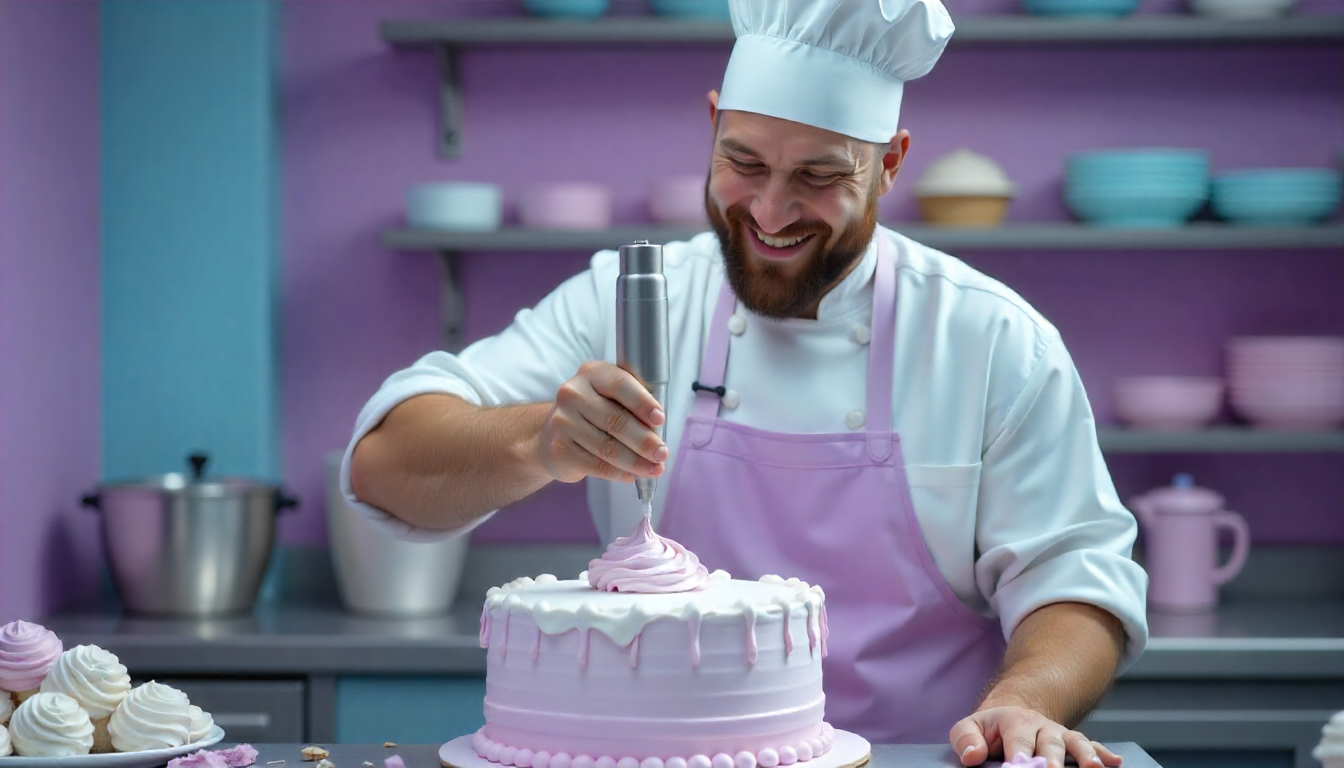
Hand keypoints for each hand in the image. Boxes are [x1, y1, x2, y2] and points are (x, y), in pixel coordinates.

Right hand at [535, 361, 667, 484]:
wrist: (552, 435)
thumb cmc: (594, 413)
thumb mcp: (611, 397)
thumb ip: (634, 404)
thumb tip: (657, 429)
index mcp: (591, 374)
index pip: (620, 385)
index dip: (642, 403)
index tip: (660, 420)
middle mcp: (572, 394)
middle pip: (616, 420)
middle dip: (645, 441)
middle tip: (662, 454)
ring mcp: (562, 422)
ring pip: (608, 448)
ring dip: (636, 462)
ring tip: (655, 469)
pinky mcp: (559, 450)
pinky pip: (596, 465)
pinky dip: (619, 473)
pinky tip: (632, 476)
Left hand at [950, 706, 1121, 767]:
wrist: (1012, 714)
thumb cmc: (989, 729)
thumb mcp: (970, 727)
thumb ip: (966, 739)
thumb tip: (971, 756)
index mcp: (1015, 720)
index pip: (1018, 741)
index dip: (1020, 755)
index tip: (1018, 766)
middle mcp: (1042, 726)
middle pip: (1050, 743)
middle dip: (1054, 759)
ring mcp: (1060, 735)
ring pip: (1076, 743)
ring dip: (1086, 755)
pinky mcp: (1073, 743)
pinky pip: (1091, 746)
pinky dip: (1103, 754)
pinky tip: (1115, 762)